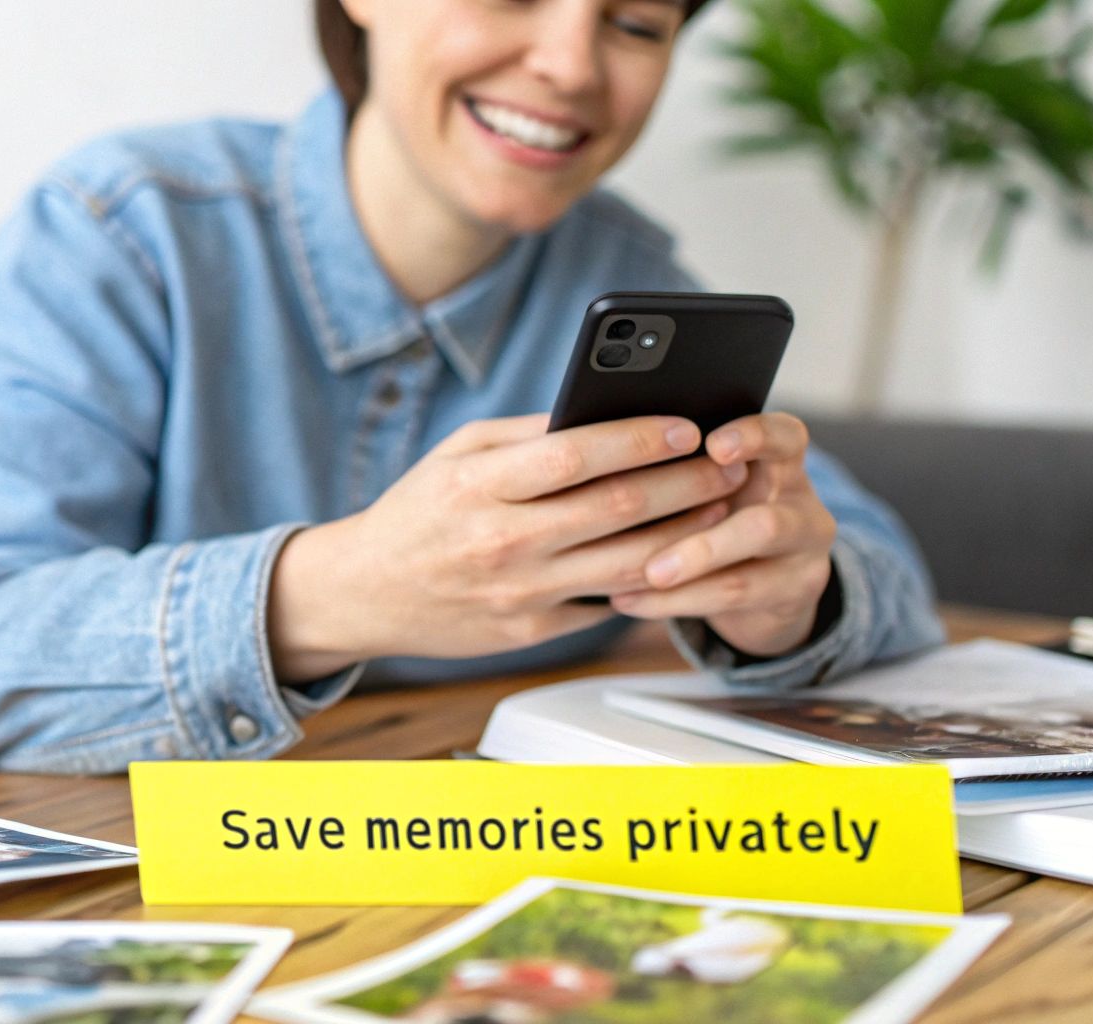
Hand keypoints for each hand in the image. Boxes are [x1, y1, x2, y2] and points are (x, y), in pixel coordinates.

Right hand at [268, 413, 747, 678]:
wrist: (365, 593)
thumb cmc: (417, 513)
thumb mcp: (456, 454)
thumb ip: (525, 433)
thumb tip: (600, 411)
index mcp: (479, 486)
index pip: (575, 456)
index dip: (639, 439)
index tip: (686, 426)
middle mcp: (502, 542)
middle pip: (616, 509)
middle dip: (685, 483)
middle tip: (727, 464)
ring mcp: (519, 594)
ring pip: (627, 565)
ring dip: (686, 535)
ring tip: (721, 507)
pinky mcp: (530, 633)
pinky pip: (605, 604)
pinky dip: (648, 579)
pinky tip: (682, 554)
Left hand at [608, 412, 835, 658]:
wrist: (767, 582)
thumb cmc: (716, 512)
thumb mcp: (709, 482)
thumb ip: (675, 461)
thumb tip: (594, 439)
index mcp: (779, 458)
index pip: (783, 436)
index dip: (753, 437)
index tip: (713, 444)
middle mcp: (800, 500)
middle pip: (768, 516)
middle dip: (707, 526)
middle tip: (652, 515)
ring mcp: (802, 551)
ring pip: (749, 561)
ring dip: (691, 560)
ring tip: (643, 570)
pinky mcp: (791, 594)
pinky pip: (732, 595)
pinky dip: (673, 600)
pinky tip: (626, 598)